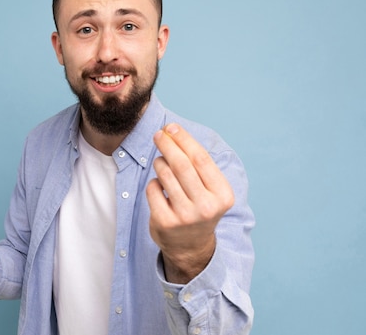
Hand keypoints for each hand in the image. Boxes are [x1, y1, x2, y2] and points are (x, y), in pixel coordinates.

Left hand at [146, 123, 234, 283]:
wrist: (191, 247)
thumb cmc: (199, 208)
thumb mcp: (210, 190)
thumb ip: (197, 165)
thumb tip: (173, 132)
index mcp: (222, 195)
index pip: (201, 159)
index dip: (184, 140)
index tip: (171, 128)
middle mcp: (206, 206)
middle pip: (181, 164)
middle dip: (167, 144)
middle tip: (158, 135)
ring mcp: (185, 216)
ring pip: (164, 175)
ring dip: (159, 163)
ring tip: (161, 164)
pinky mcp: (165, 222)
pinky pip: (153, 189)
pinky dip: (153, 183)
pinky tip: (159, 188)